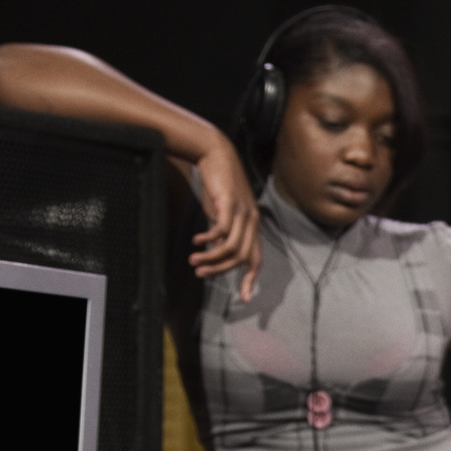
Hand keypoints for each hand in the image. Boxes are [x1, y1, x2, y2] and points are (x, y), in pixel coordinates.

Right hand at [189, 136, 260, 300]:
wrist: (215, 153)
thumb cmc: (217, 183)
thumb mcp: (221, 211)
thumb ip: (221, 231)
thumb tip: (215, 250)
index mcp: (252, 225)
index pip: (256, 258)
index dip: (250, 279)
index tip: (243, 298)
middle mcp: (252, 221)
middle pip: (242, 257)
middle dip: (221, 270)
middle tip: (200, 273)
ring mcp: (243, 213)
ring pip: (232, 247)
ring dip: (212, 257)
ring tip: (194, 260)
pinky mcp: (230, 204)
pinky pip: (222, 230)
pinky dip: (209, 239)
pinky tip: (197, 240)